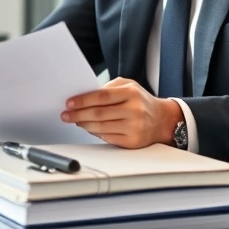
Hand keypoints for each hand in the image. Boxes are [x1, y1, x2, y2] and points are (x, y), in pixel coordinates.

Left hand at [61, 77, 182, 148]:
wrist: (162, 120)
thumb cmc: (141, 101)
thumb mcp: (129, 86)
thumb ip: (109, 87)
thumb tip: (85, 97)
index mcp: (132, 93)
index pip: (102, 96)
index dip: (83, 100)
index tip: (69, 103)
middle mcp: (134, 110)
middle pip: (99, 113)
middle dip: (78, 114)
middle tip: (66, 115)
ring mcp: (134, 128)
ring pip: (101, 127)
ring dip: (84, 124)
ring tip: (76, 121)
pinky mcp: (132, 142)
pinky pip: (107, 138)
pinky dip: (95, 133)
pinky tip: (89, 128)